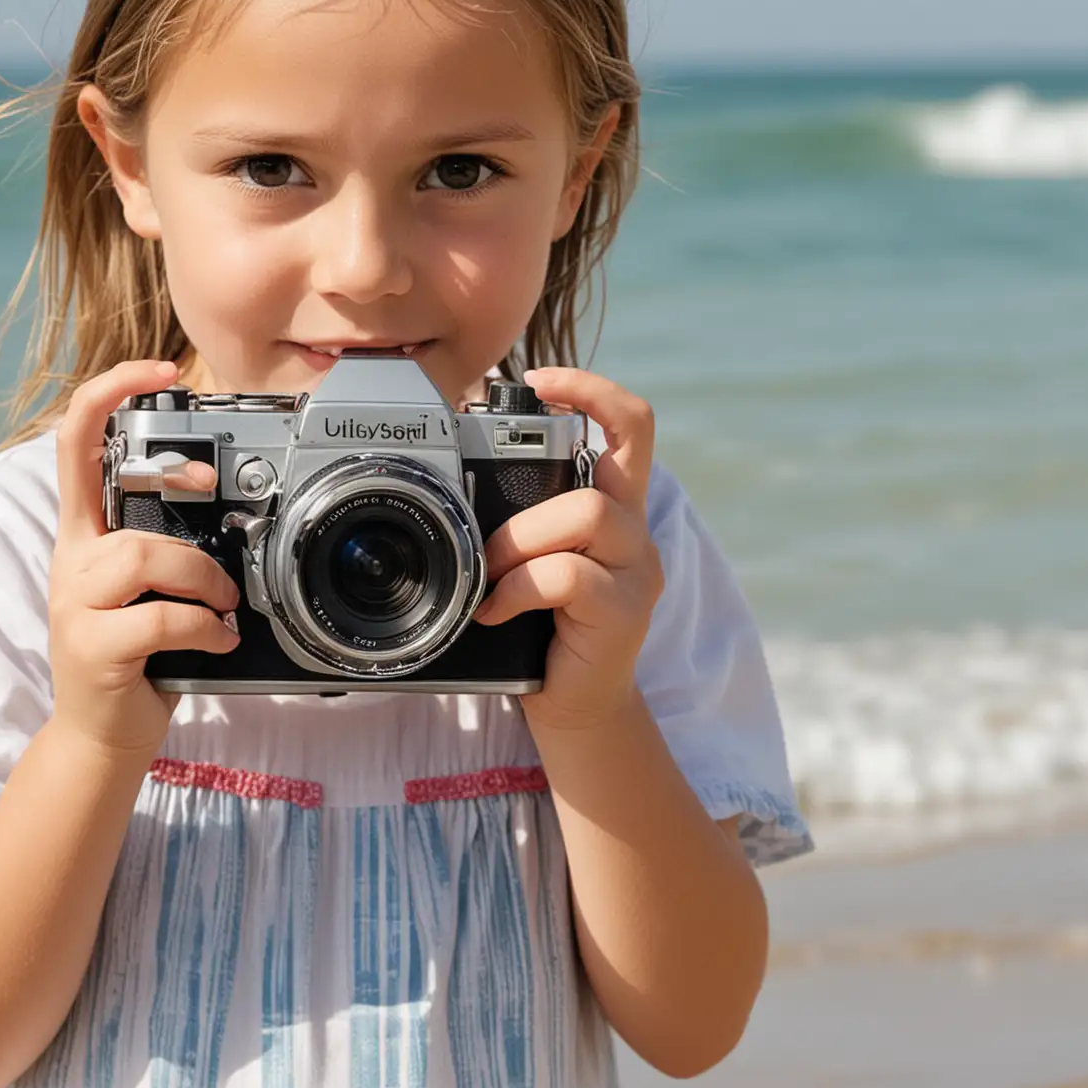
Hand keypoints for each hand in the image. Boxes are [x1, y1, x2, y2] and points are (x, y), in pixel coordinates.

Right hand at [48, 359, 238, 756]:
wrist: (101, 735)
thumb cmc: (138, 654)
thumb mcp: (150, 586)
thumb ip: (171, 543)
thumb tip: (234, 513)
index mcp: (86, 534)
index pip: (77, 441)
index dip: (111, 392)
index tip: (158, 369)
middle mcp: (72, 560)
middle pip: (120, 499)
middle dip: (182, 509)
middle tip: (219, 535)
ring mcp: (75, 603)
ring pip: (145, 556)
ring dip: (203, 579)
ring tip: (224, 606)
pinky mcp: (92, 647)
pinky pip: (159, 617)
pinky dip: (203, 626)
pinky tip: (215, 640)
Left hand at [471, 366, 663, 731]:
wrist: (573, 708)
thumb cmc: (540, 627)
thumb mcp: (528, 559)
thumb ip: (515, 520)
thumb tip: (449, 485)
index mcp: (613, 507)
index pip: (631, 425)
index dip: (593, 390)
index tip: (539, 380)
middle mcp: (635, 531)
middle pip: (613, 464)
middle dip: (533, 495)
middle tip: (488, 545)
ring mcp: (638, 572)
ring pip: (587, 514)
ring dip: (522, 541)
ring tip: (492, 577)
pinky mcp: (625, 612)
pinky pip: (570, 575)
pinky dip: (519, 588)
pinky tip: (497, 612)